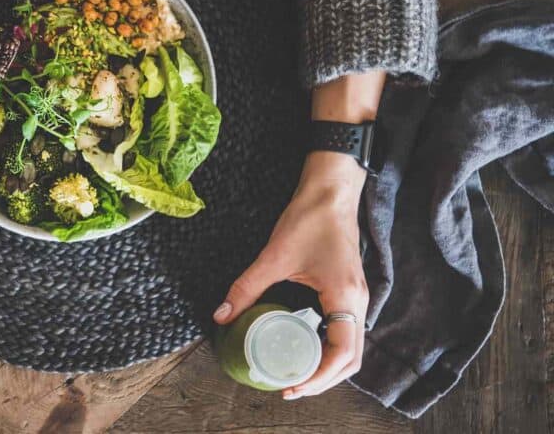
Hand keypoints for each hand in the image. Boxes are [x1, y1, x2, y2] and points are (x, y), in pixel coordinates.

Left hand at [213, 152, 369, 399]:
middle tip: (291, 388)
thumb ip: (246, 287)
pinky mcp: (350, 291)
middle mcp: (358, 303)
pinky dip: (329, 348)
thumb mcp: (274, 256)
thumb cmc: (309, 219)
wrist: (330, 191)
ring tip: (297, 375)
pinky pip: (346, 330)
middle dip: (324, 380)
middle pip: (352, 360)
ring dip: (328, 367)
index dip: (319, 378)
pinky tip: (305, 347)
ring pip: (352, 347)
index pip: (342, 354)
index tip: (292, 387)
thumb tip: (221, 314)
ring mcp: (357, 297)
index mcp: (344, 298)